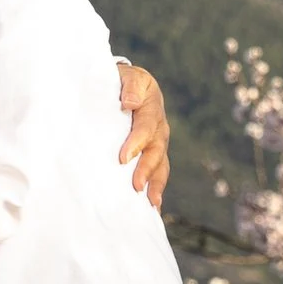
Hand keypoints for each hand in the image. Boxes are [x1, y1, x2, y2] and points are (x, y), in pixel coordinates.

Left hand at [117, 61, 171, 209]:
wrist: (126, 84)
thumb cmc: (122, 81)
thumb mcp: (126, 76)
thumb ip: (129, 87)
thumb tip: (129, 104)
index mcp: (151, 107)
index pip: (145, 127)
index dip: (136, 143)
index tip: (123, 159)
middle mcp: (159, 127)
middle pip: (156, 150)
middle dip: (147, 169)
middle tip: (136, 186)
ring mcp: (158, 141)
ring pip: (161, 164)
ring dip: (156, 184)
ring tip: (152, 204)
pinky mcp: (153, 153)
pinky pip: (157, 171)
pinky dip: (155, 189)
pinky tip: (152, 207)